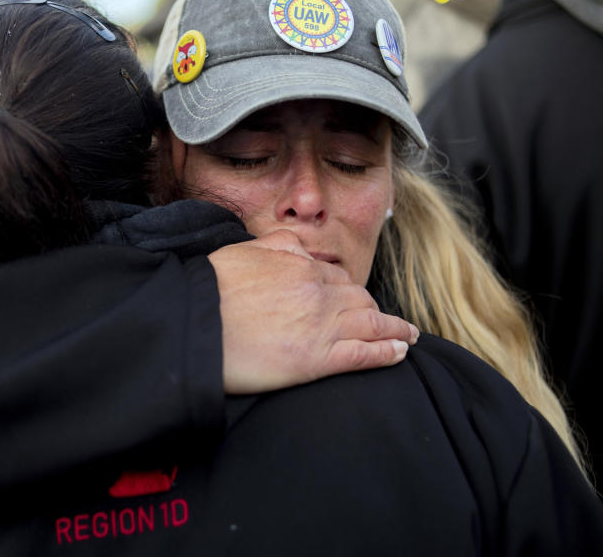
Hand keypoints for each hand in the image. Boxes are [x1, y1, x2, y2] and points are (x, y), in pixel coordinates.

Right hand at [208, 229, 418, 393]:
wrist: (196, 323)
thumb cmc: (210, 289)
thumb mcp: (242, 251)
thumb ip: (275, 244)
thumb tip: (297, 242)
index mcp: (300, 266)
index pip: (336, 277)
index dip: (348, 290)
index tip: (355, 300)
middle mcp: (318, 293)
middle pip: (360, 299)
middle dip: (375, 309)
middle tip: (387, 320)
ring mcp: (322, 327)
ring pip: (371, 324)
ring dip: (394, 329)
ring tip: (407, 336)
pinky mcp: (318, 359)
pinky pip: (364, 354)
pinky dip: (386, 353)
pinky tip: (399, 353)